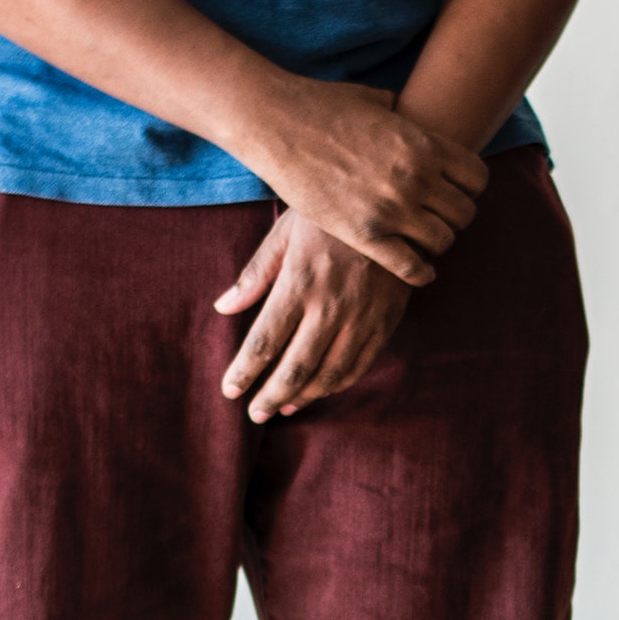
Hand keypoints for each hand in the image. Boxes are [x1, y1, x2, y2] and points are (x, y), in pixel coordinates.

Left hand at [215, 212, 410, 422]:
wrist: (395, 204)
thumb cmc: (329, 215)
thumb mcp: (285, 233)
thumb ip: (256, 274)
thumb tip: (223, 307)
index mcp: (300, 282)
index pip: (265, 341)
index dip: (245, 372)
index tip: (230, 390)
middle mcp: (331, 306)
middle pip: (296, 368)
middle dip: (271, 396)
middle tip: (254, 415)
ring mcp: (362, 317)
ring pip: (330, 375)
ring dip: (304, 397)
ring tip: (283, 407)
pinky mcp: (386, 322)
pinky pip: (359, 366)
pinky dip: (336, 385)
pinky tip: (319, 390)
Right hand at [235, 81, 490, 286]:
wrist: (276, 123)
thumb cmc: (321, 106)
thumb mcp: (373, 100)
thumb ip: (399, 112)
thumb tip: (405, 108)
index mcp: (423, 144)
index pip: (477, 179)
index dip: (468, 189)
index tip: (452, 193)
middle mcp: (415, 177)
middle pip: (464, 214)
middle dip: (453, 218)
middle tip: (435, 220)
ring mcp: (392, 208)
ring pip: (443, 242)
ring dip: (435, 244)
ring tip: (420, 241)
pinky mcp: (365, 235)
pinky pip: (412, 267)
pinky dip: (419, 273)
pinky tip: (417, 271)